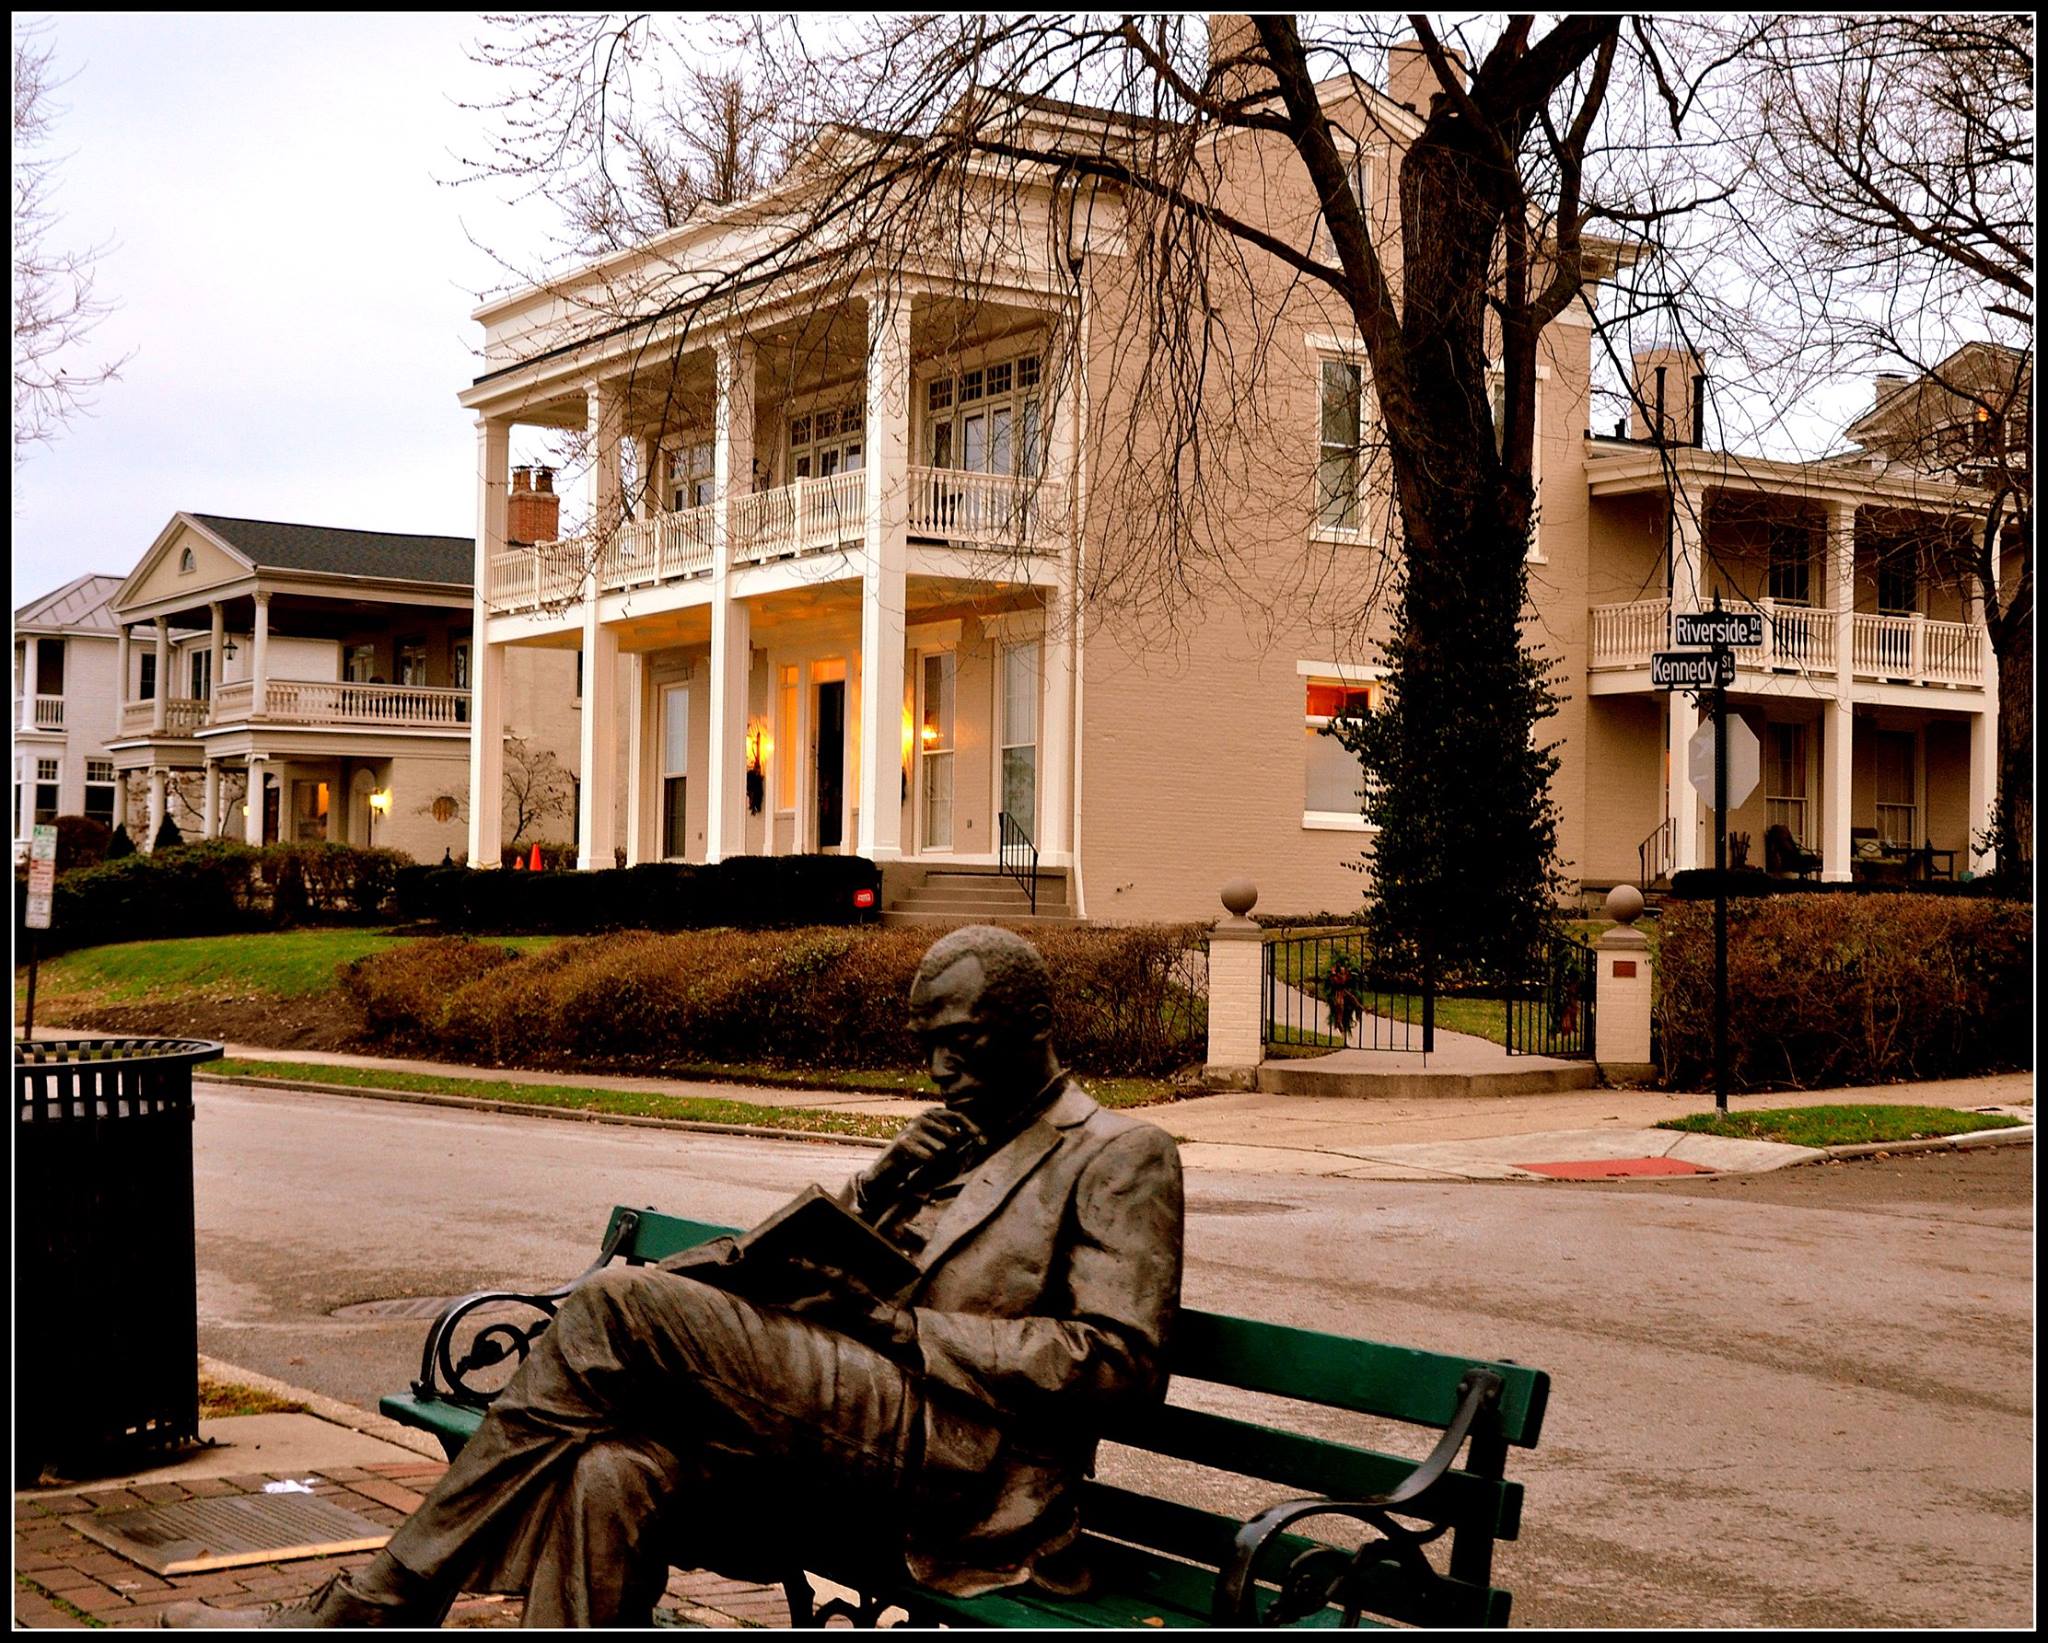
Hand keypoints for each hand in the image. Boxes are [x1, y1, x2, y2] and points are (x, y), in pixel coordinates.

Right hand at [856, 1107, 979, 1207]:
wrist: (890, 1166)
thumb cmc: (919, 1154)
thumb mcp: (939, 1143)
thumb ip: (957, 1138)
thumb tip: (978, 1138)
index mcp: (932, 1112)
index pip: (959, 1116)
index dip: (973, 1129)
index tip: (984, 1143)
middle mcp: (923, 1116)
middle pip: (953, 1136)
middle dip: (952, 1151)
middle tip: (939, 1158)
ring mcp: (912, 1127)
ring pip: (942, 1149)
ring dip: (938, 1160)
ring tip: (926, 1160)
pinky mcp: (904, 1142)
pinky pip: (930, 1157)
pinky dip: (928, 1164)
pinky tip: (918, 1162)